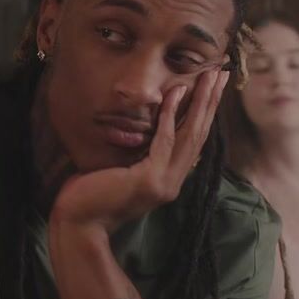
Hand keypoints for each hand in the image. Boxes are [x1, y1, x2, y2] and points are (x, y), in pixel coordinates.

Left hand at [50, 69, 228, 233]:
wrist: (77, 225)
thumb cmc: (90, 196)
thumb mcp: (121, 171)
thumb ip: (139, 156)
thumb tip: (146, 133)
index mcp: (167, 179)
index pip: (193, 142)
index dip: (205, 113)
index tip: (214, 87)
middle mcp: (172, 182)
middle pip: (199, 135)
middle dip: (211, 102)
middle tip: (221, 73)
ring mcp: (163, 183)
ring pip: (189, 135)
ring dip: (201, 103)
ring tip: (209, 76)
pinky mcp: (149, 180)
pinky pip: (164, 141)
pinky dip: (171, 115)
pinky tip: (177, 93)